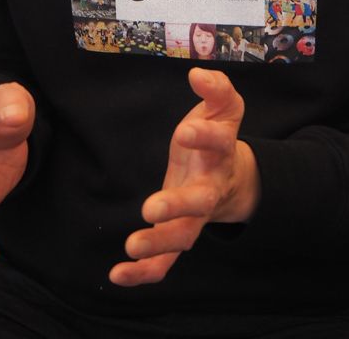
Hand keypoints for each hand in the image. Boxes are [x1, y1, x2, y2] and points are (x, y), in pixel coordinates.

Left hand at [109, 69, 259, 286]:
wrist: (231, 176)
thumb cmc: (218, 136)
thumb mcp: (223, 108)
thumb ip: (216, 88)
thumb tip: (198, 74)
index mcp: (221, 153)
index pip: (218, 143)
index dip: (203, 137)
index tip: (183, 131)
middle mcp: (210, 188)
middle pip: (200, 202)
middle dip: (177, 206)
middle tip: (150, 208)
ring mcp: (196, 217)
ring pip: (184, 237)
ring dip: (159, 244)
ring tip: (131, 245)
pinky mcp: (179, 234)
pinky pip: (166, 262)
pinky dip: (144, 272)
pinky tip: (117, 274)